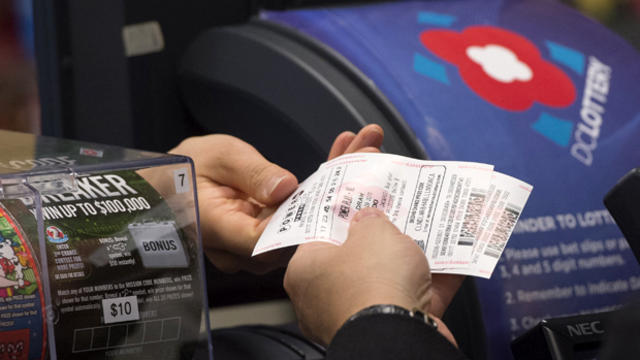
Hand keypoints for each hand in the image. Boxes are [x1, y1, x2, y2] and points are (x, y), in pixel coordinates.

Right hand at [169, 125, 383, 273]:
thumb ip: (250, 174)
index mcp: (220, 229)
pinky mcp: (266, 236)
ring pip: (302, 226)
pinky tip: (344, 161)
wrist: (171, 182)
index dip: (310, 218)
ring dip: (334, 188)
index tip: (344, 187)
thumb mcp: (218, 157)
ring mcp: (255, 246)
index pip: (272, 239)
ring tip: (362, 148)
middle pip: (296, 231)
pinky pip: (297, 219)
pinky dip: (321, 192)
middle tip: (367, 153)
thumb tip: (284, 188)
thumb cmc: (187, 167)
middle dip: (336, 192)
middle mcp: (240, 248)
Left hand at [285, 207, 435, 345]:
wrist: (398, 336)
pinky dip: (432, 284)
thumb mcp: (372, 231)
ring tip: (427, 237)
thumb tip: (371, 219)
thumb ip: (370, 220)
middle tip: (394, 220)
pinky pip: (412, 301)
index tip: (357, 207)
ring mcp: (357, 317)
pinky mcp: (389, 331)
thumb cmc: (370, 287)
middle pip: (355, 260)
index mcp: (306, 272)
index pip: (319, 238)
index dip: (341, 219)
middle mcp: (325, 299)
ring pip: (387, 282)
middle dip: (378, 242)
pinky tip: (450, 264)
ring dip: (408, 262)